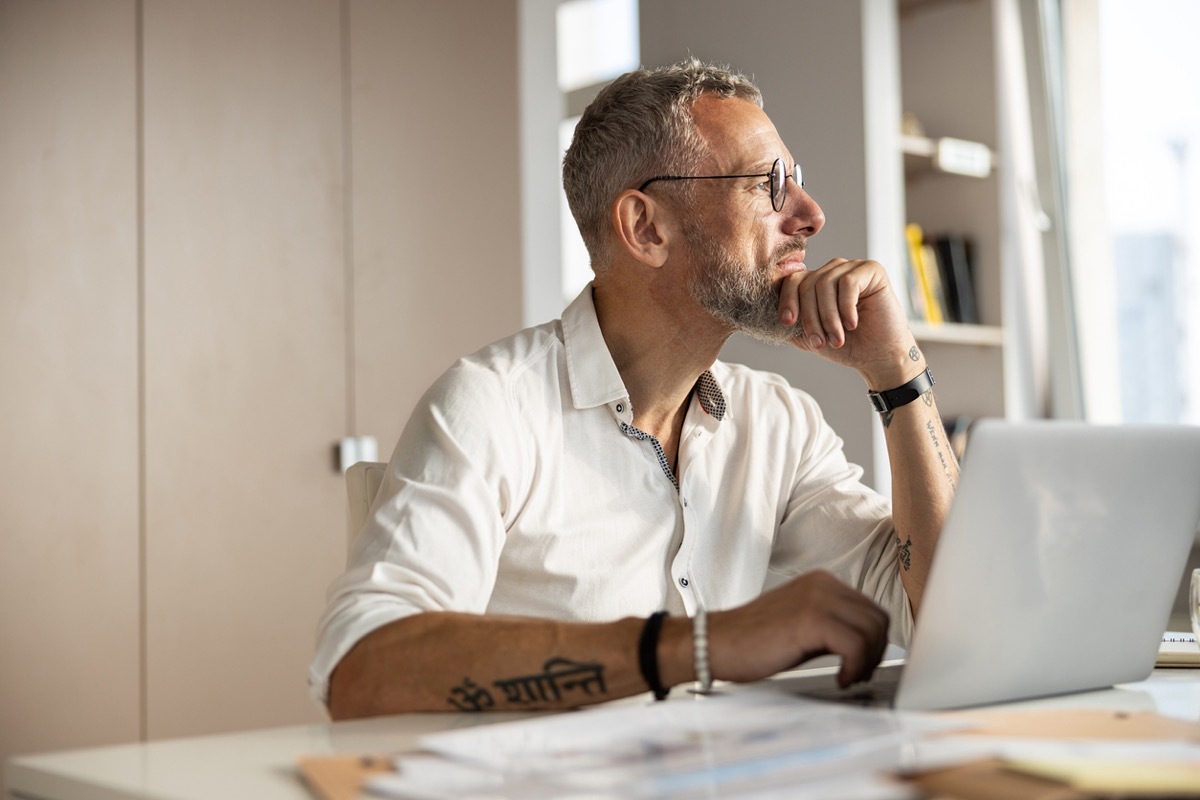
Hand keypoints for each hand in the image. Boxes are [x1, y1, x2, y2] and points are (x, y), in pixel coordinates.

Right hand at [708, 570, 889, 688]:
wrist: (716, 643)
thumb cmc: (753, 640)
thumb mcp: (802, 624)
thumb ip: (832, 625)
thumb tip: (867, 644)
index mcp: (822, 581)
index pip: (872, 609)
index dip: (875, 642)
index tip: (861, 663)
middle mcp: (822, 583)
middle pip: (878, 618)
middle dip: (876, 652)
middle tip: (858, 673)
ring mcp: (816, 599)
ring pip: (872, 631)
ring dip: (867, 661)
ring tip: (848, 676)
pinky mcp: (809, 620)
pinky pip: (855, 645)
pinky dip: (854, 668)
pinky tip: (839, 679)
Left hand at [777, 258, 914, 383]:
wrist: (879, 357)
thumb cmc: (847, 346)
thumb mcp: (810, 336)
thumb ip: (791, 324)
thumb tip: (763, 318)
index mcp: (817, 282)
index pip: (793, 281)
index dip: (787, 301)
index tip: (788, 323)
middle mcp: (833, 270)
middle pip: (808, 284)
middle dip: (810, 317)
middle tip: (820, 342)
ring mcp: (852, 267)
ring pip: (825, 284)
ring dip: (829, 317)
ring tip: (837, 339)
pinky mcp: (872, 270)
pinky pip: (848, 283)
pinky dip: (846, 307)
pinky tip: (853, 324)